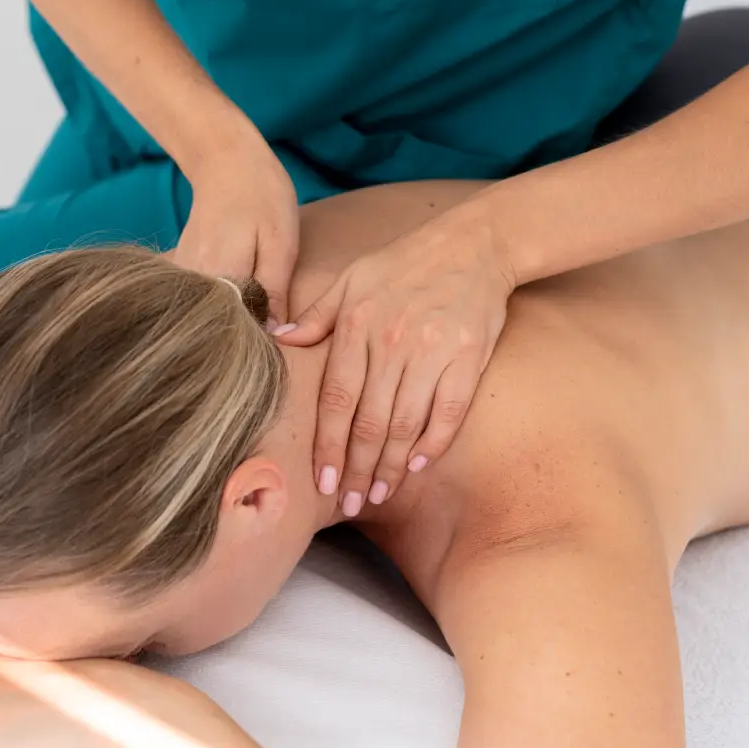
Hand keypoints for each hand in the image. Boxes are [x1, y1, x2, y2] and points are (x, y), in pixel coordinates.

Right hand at [167, 129, 300, 322]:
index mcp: (221, 272)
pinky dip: (215, 305)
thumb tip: (273, 335)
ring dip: (227, 320)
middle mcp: (193, 277)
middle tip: (266, 333)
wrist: (224, 162)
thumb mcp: (281, 243)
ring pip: (205, 312)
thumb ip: (274, 291)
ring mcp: (182, 272)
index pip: (235, 326)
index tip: (273, 346)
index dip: (255, 341)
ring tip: (250, 316)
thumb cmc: (261, 196)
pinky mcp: (180, 268)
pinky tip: (233, 301)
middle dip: (239, 334)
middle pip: (215, 322)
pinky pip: (197, 299)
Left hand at [275, 207, 518, 512]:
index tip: (322, 482)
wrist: (473, 244)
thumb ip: (316, 317)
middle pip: (368, 420)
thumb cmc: (403, 264)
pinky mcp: (468, 357)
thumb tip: (276, 339)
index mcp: (357, 326)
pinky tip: (416, 465)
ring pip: (404, 423)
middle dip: (356, 468)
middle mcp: (390, 341)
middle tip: (350, 503)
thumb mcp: (350, 280)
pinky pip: (448, 410)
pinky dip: (432, 442)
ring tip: (378, 494)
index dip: (328, 445)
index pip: (336, 399)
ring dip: (390, 465)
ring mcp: (431, 350)